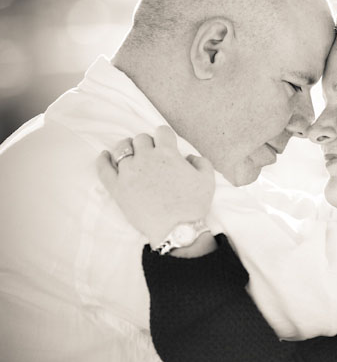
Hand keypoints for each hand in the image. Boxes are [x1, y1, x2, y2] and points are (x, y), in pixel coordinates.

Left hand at [96, 126, 214, 249]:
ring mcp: (129, 172)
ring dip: (127, 148)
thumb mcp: (208, 179)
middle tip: (151, 155)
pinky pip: (104, 167)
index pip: (162, 131)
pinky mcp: (117, 187)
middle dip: (147, 144)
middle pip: (141, 139)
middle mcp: (146, 158)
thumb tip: (189, 157)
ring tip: (131, 155)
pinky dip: (103, 159)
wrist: (177, 229)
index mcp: (168, 153)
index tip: (166, 145)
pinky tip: (105, 156)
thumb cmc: (193, 205)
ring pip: (122, 148)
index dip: (165, 137)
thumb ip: (200, 162)